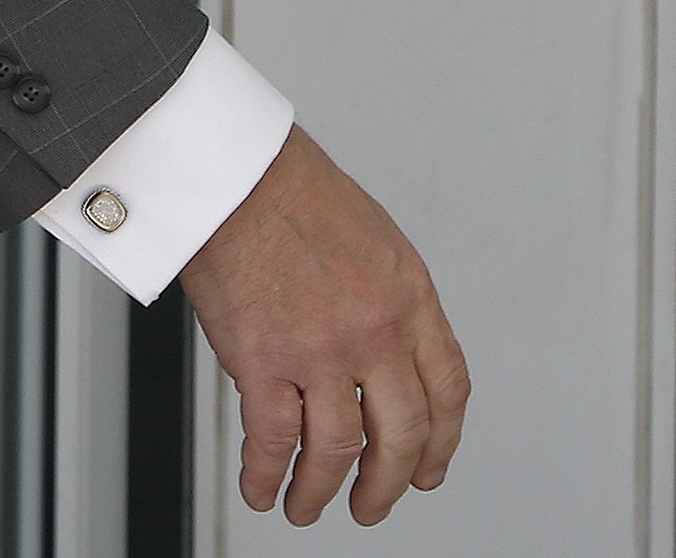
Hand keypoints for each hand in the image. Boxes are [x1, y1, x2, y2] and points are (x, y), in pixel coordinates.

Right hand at [178, 127, 470, 526]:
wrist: (227, 169)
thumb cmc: (283, 184)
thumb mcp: (370, 236)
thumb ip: (385, 295)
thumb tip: (378, 348)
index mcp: (409, 296)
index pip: (447, 389)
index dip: (442, 441)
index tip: (428, 467)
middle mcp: (376, 330)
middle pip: (402, 434)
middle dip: (388, 483)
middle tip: (374, 504)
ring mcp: (321, 349)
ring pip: (338, 450)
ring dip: (322, 490)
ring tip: (308, 507)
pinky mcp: (262, 359)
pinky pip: (273, 439)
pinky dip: (267, 474)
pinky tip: (261, 487)